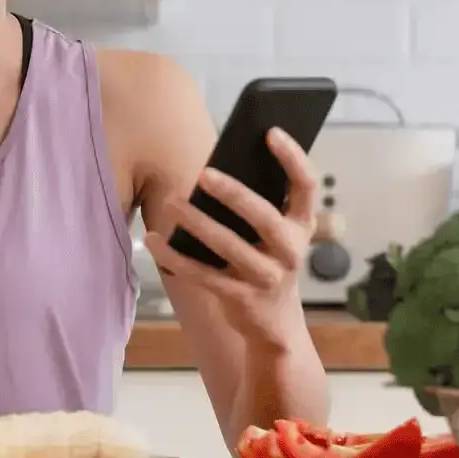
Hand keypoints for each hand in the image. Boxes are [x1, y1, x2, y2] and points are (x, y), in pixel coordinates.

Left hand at [145, 128, 319, 340]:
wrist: (275, 326)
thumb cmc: (267, 262)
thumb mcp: (276, 235)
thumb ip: (259, 204)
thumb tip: (215, 168)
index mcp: (301, 226)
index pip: (306, 185)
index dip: (292, 157)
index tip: (270, 132)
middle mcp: (290, 251)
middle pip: (264, 217)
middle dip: (235, 194)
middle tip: (204, 174)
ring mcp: (266, 277)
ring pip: (229, 246)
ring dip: (197, 223)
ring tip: (172, 203)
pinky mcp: (240, 298)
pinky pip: (201, 274)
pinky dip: (174, 256)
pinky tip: (152, 240)